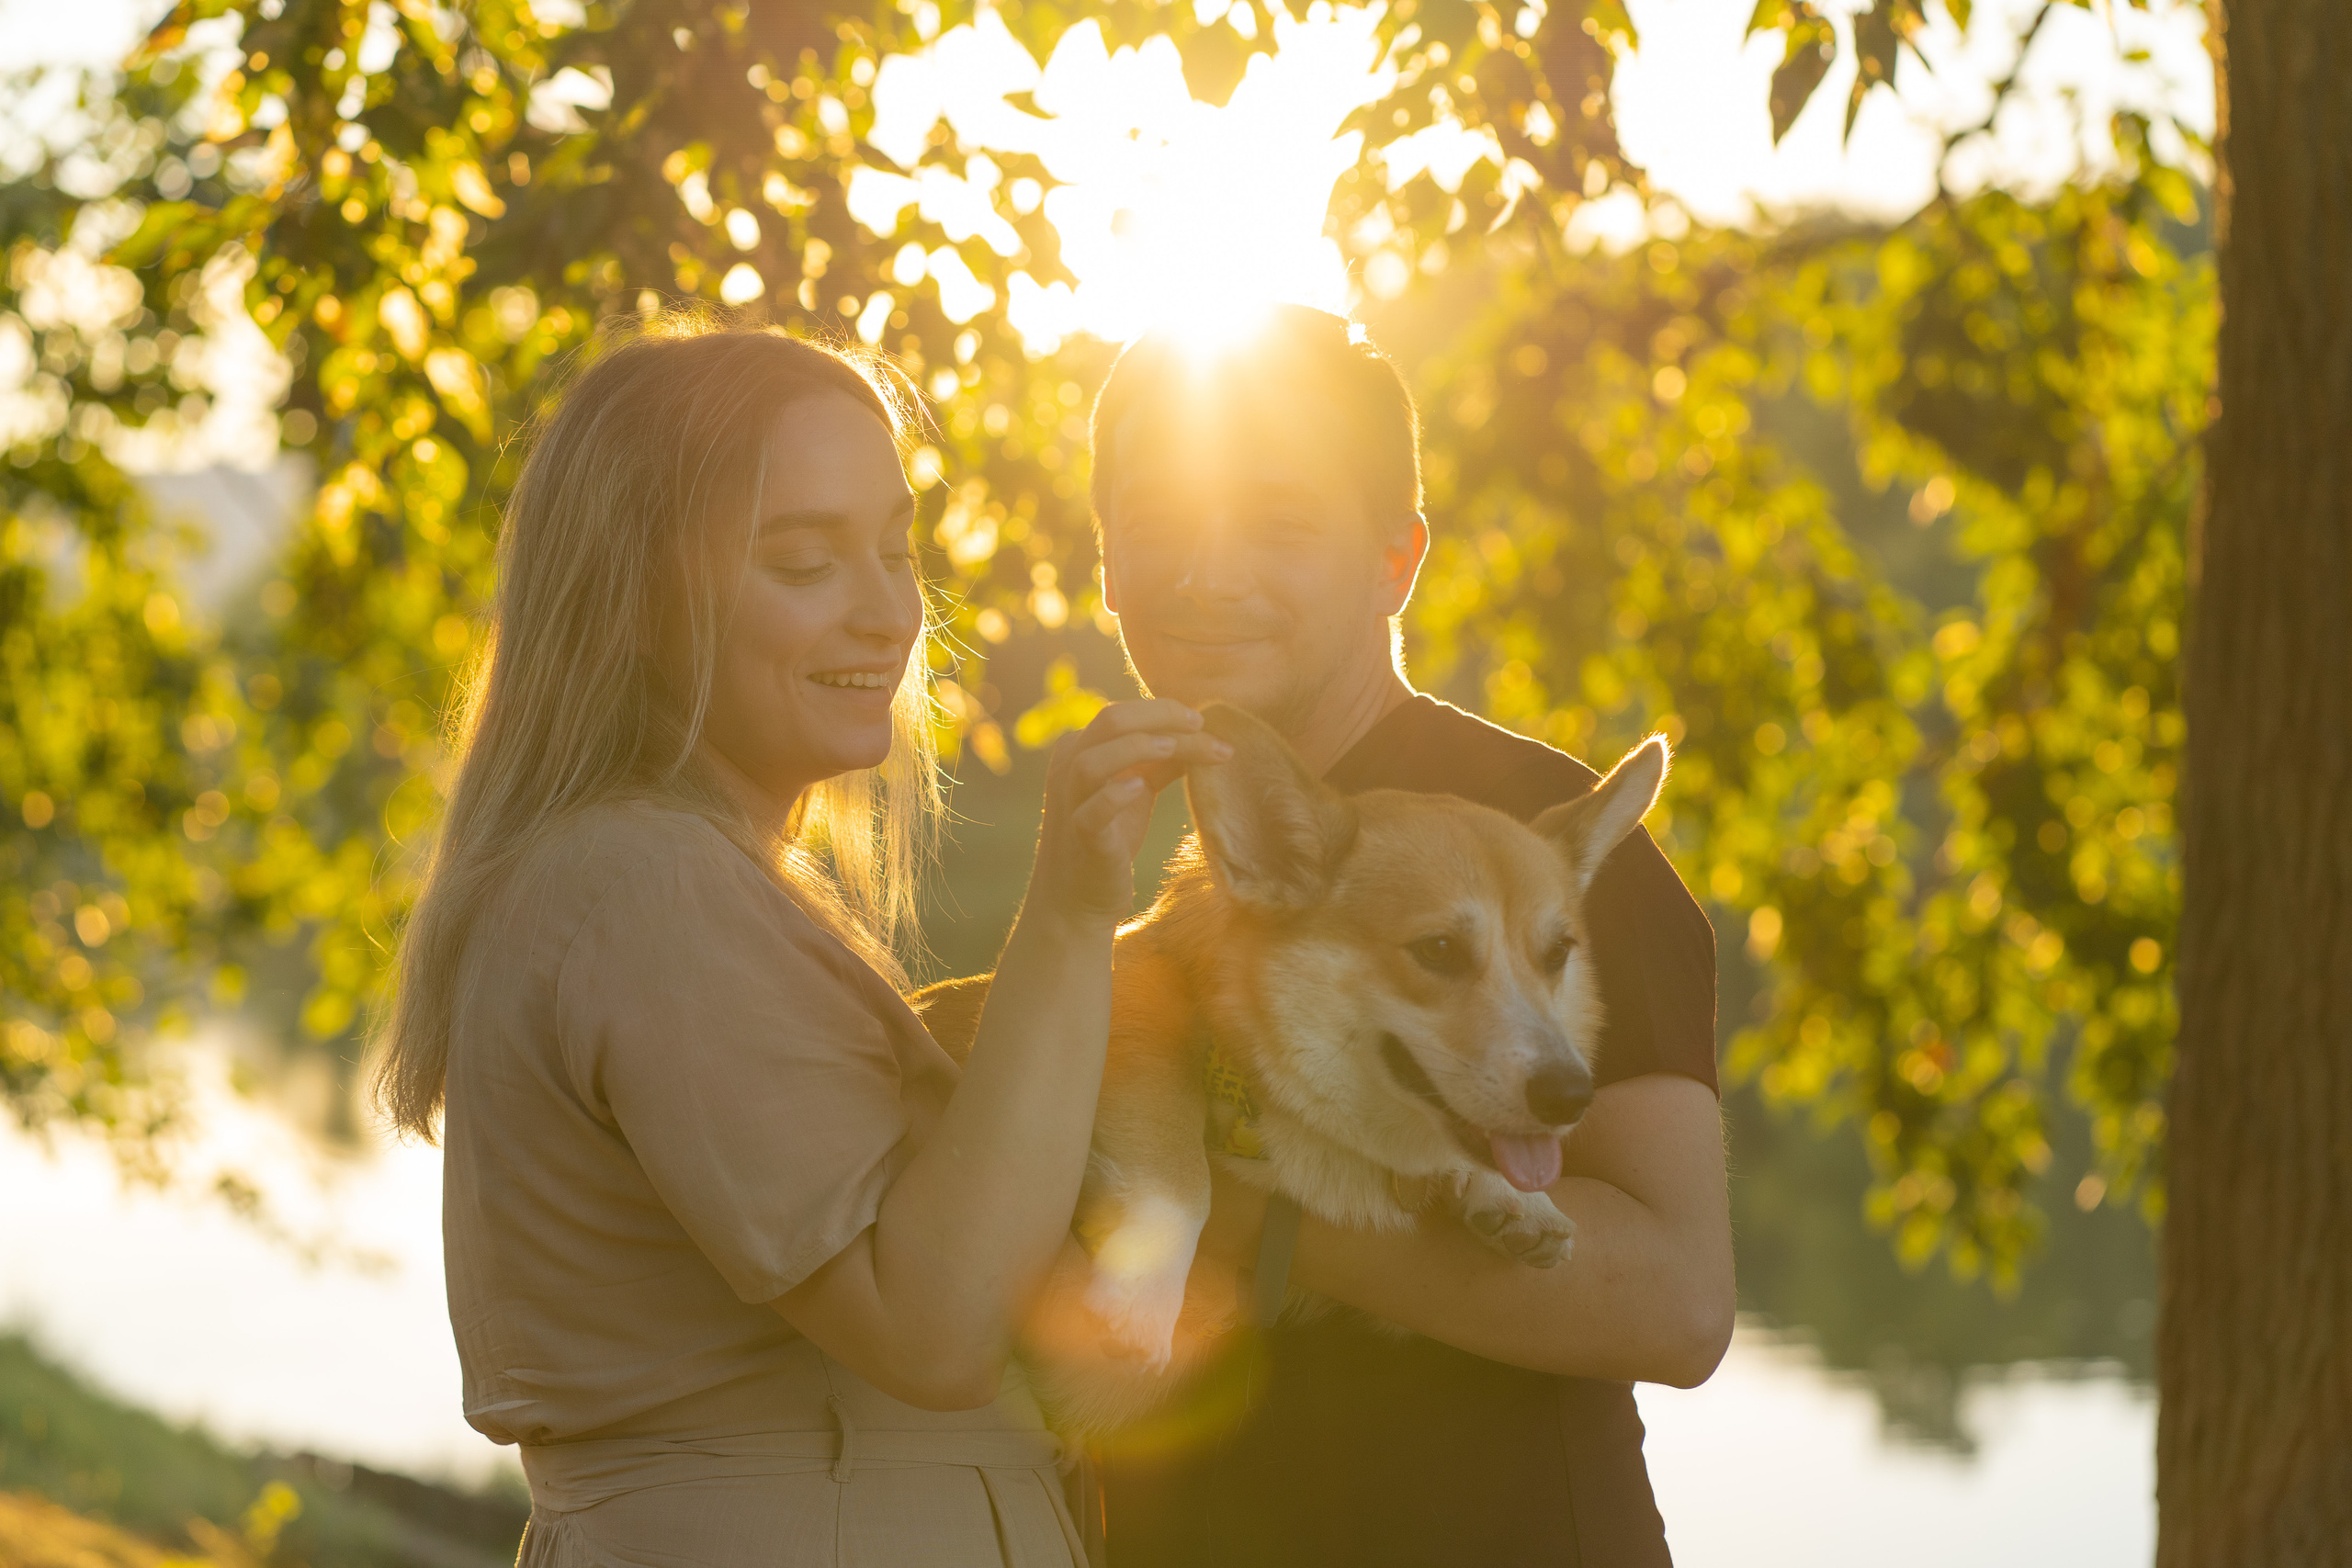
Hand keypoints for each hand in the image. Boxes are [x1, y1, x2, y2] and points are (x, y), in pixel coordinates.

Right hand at [1027, 699, 1231, 922]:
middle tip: (1201, 725)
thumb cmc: (1111, 837)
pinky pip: (1091, 812)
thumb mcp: (1137, 789)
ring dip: (1137, 748)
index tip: (1205, 722)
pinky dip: (1114, 796)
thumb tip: (1203, 733)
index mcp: (1080, 748)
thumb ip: (1161, 760)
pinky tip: (1140, 788)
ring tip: (1174, 748)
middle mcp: (1068, 767)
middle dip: (1160, 716)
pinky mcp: (1081, 838)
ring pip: (1092, 761)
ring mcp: (1070, 803)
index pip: (1124, 713)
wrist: (1079, 899)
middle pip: (1109, 721)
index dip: (1166, 711)